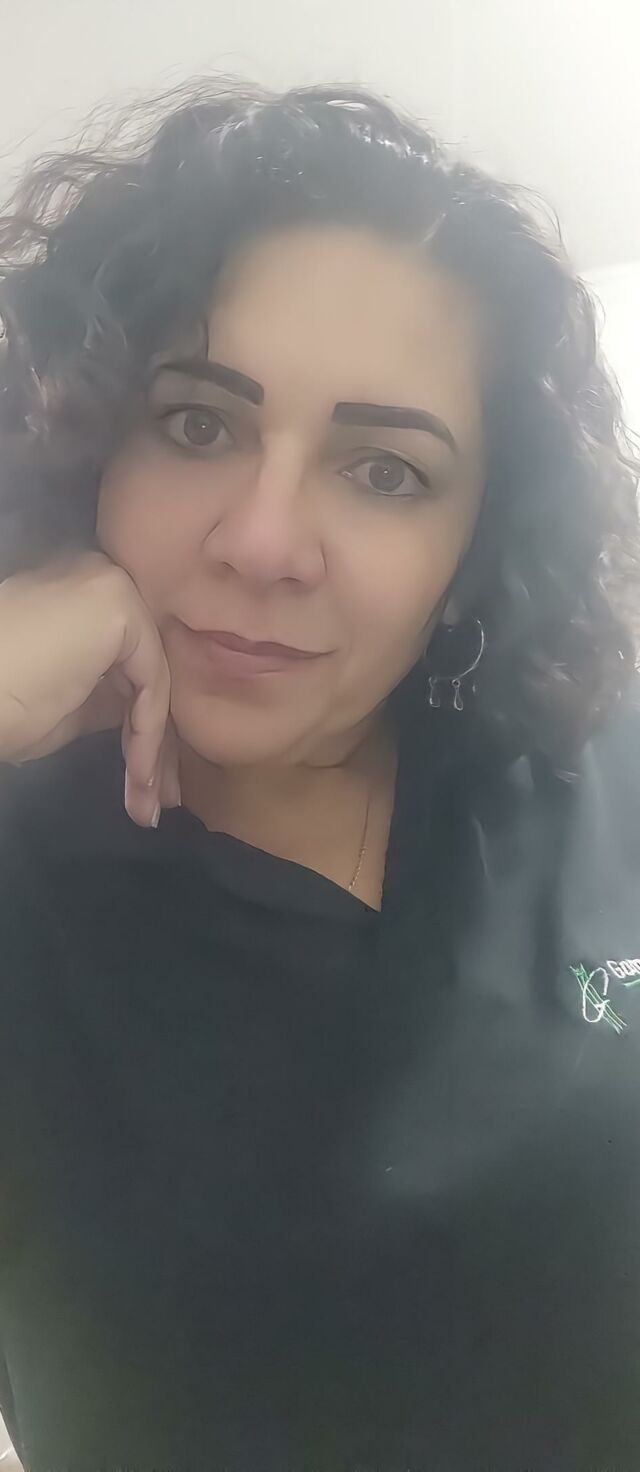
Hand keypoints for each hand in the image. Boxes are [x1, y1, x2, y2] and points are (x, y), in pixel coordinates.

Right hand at [0, 551, 178, 825]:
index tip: (143, 782)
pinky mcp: (117, 603)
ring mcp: (110, 585)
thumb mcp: (64, 704)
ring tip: (146, 804)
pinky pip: (150, 678)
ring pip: (152, 678)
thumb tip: (137, 711)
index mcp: (78, 596)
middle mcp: (98, 578)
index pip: (128, 663)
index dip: (138, 728)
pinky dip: (147, 732)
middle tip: (155, 801)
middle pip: (146, 669)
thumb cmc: (0, 705)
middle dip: (155, 743)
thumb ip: (105, 696)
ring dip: (152, 749)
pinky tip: (138, 773)